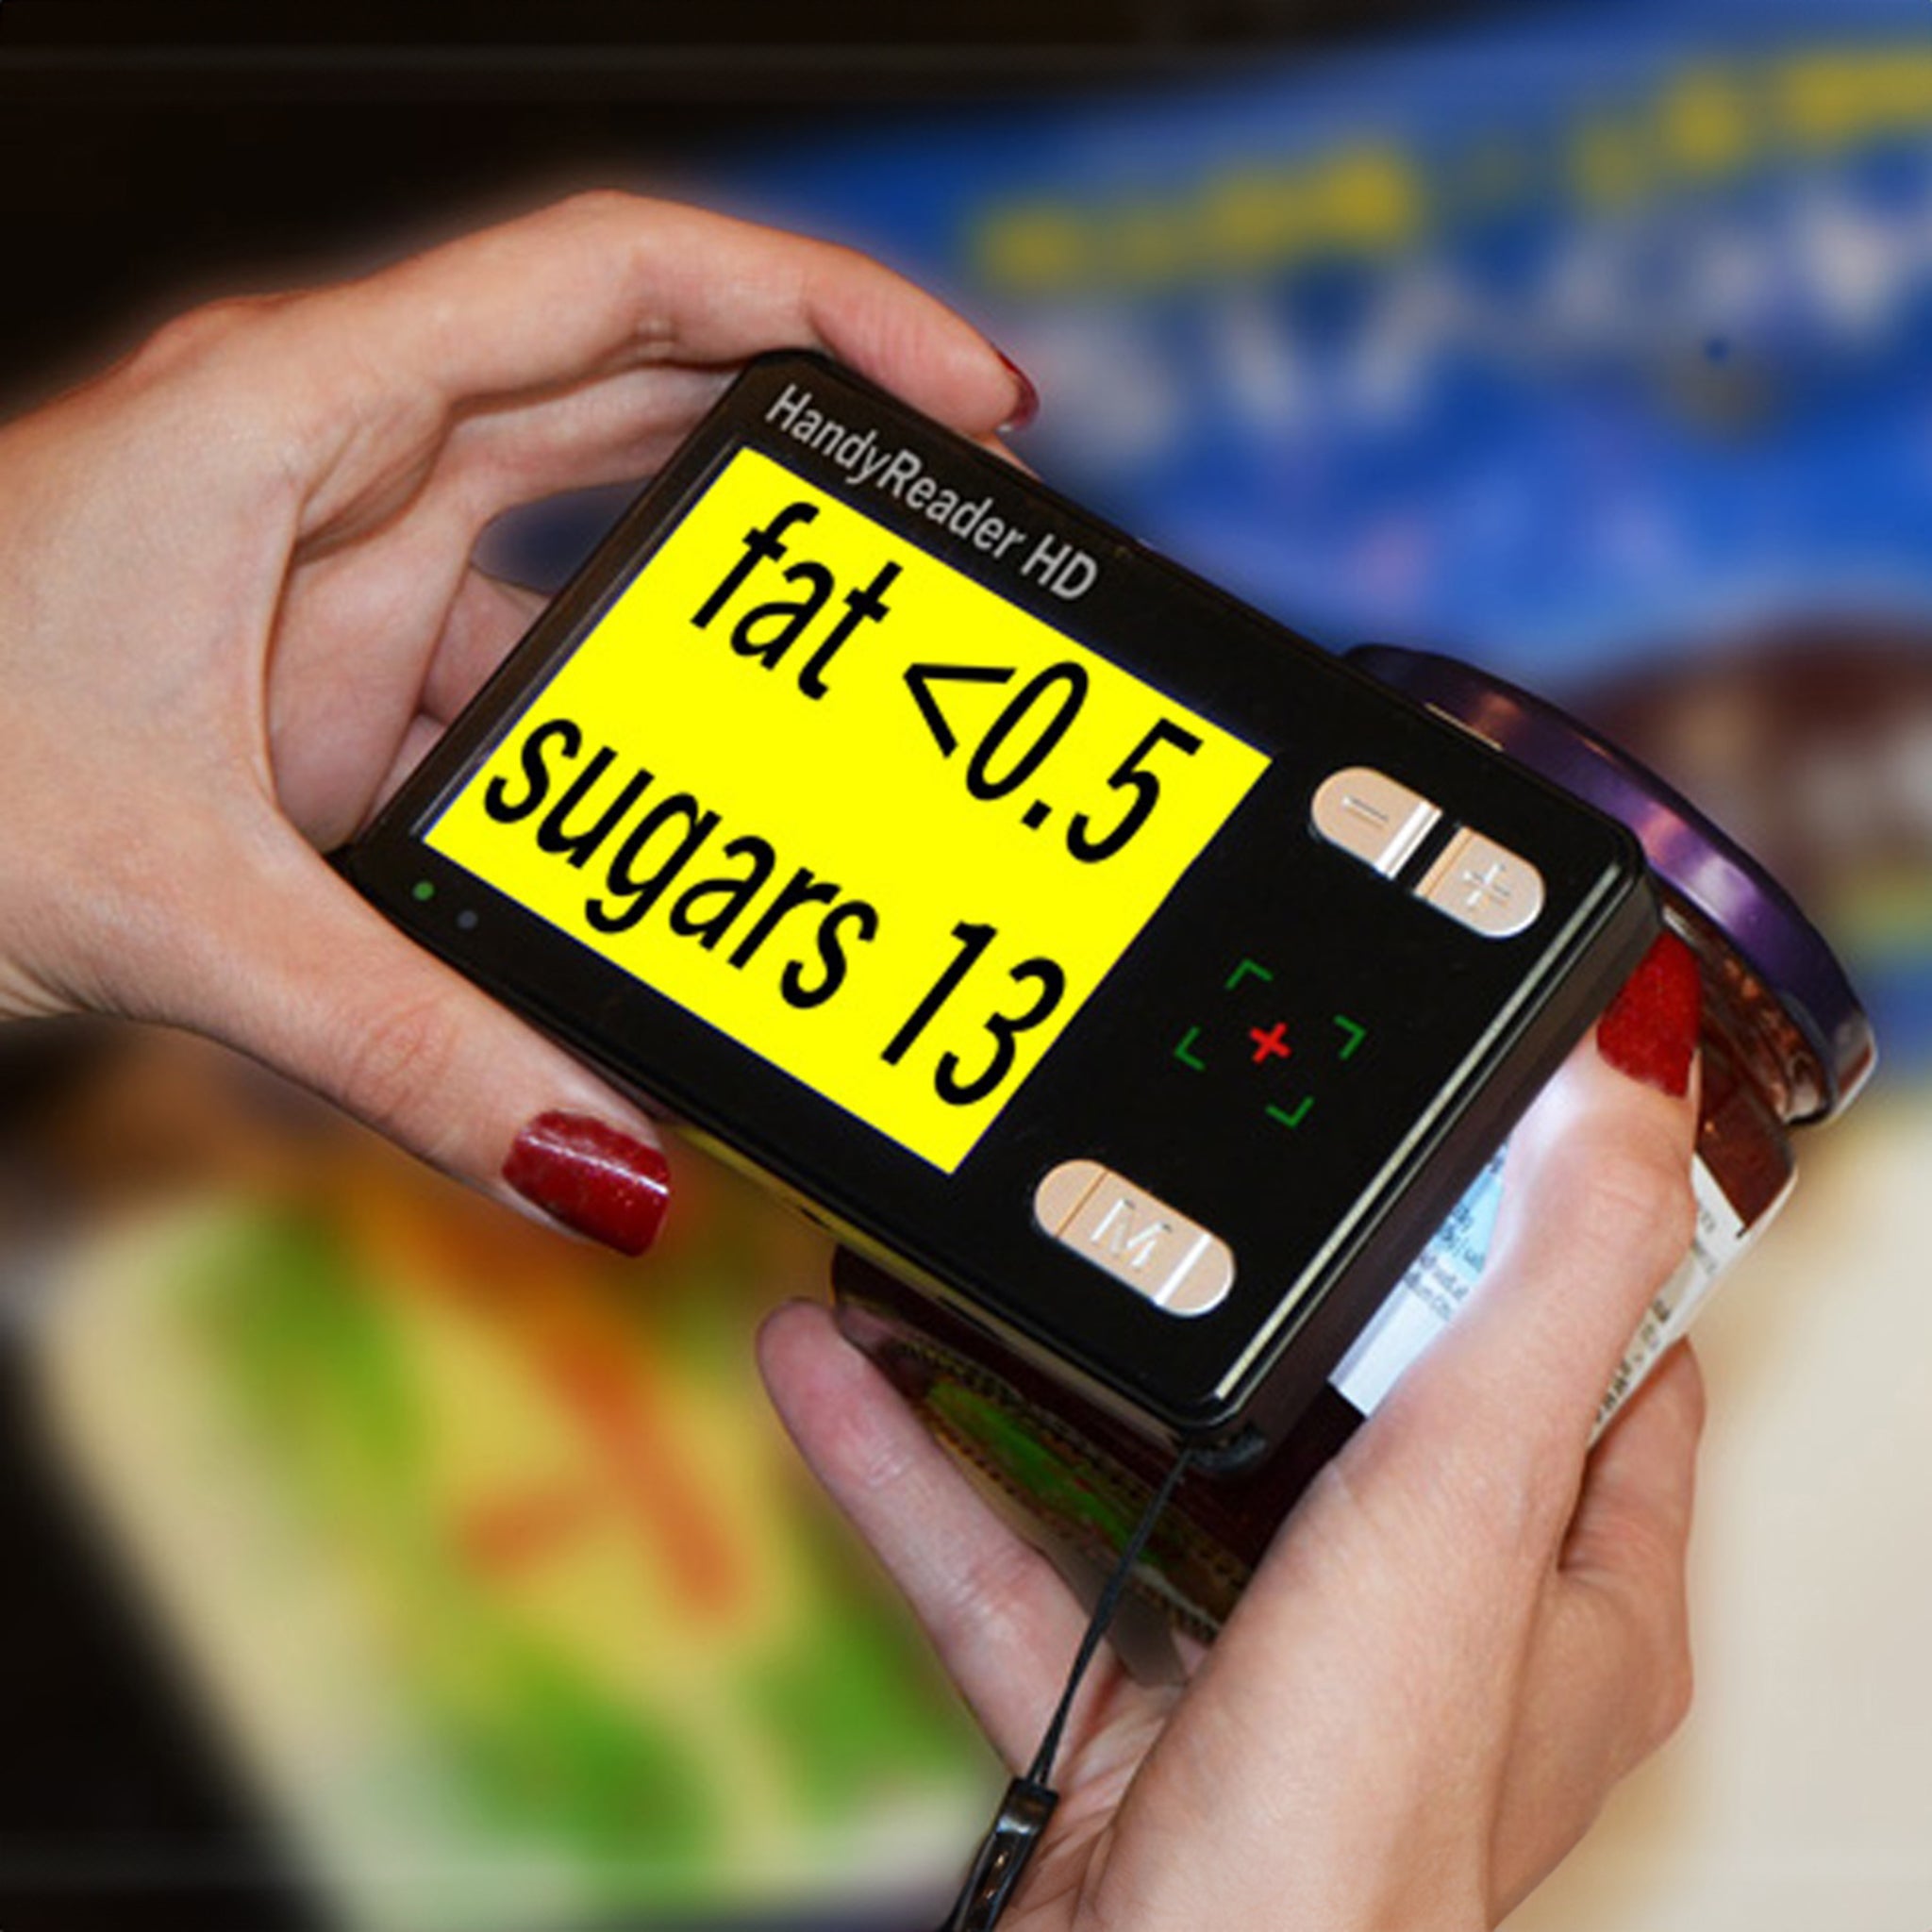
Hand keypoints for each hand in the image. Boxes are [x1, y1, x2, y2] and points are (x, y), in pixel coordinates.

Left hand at [0, 193, 1030, 1248]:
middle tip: (952, 536)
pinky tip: (674, 831)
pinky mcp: (330, 678)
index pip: (611, 281)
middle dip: (809, 452)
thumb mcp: (175, 905)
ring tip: (846, 697)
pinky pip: (522, 690)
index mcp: (291, 412)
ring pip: (584, 556)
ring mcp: (334, 572)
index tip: (962, 394)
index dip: (816, 308)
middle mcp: (332, 462)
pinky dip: (610, 755)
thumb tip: (608, 1155)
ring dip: (712, 629)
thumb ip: (412, 1043)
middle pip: (632, 390)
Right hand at [761, 943, 1704, 1929]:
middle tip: (1217, 1156)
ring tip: (1002, 1251)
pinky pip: (1016, 1562)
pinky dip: (920, 1470)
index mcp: (1567, 1593)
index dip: (1556, 1238)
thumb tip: (1623, 1070)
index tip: (1478, 1119)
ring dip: (1068, 1367)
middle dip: (1282, 1280)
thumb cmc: (1352, 1822)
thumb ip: (1544, 1279)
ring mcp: (1275, 1682)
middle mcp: (1434, 1641)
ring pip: (1166, 1474)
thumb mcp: (1473, 1494)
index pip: (1602, 1370)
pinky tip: (836, 1373)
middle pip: (1369, 1406)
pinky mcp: (1127, 1722)